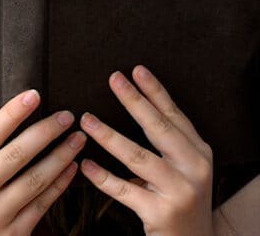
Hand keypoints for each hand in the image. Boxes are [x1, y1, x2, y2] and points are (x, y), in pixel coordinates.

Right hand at [0, 89, 86, 235]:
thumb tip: (14, 121)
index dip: (12, 113)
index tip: (33, 95)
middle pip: (16, 154)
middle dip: (46, 132)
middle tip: (66, 116)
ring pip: (36, 179)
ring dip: (61, 155)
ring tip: (77, 138)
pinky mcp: (15, 234)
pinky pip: (43, 203)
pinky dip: (60, 182)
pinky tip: (71, 167)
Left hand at [79, 65, 214, 235]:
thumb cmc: (179, 197)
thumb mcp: (182, 166)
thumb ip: (165, 141)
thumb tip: (131, 101)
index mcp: (197, 151)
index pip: (173, 115)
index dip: (154, 91)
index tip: (135, 69)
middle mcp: (193, 168)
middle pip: (158, 128)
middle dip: (134, 101)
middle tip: (112, 79)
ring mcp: (179, 190)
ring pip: (138, 157)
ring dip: (109, 136)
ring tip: (86, 120)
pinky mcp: (160, 212)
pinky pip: (124, 190)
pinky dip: (102, 177)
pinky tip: (85, 165)